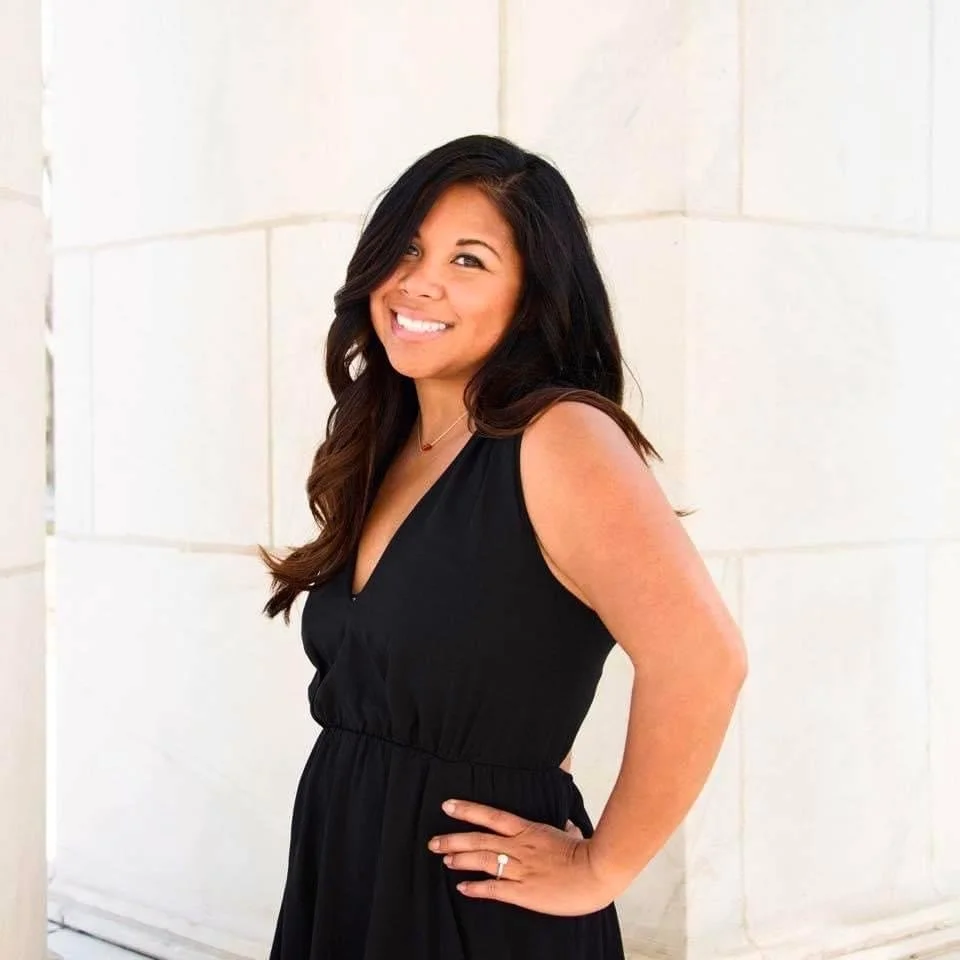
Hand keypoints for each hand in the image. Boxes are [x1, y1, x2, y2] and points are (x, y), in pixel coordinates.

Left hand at [427, 798, 618, 916]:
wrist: (598, 872)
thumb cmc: (588, 852)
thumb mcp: (572, 835)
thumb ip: (565, 831)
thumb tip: (569, 827)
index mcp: (529, 830)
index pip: (491, 816)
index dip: (468, 810)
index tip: (447, 806)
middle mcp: (520, 847)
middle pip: (480, 839)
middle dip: (454, 839)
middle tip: (433, 841)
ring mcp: (521, 869)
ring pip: (483, 861)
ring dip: (460, 860)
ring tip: (443, 859)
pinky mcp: (524, 892)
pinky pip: (495, 889)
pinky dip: (476, 888)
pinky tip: (462, 888)